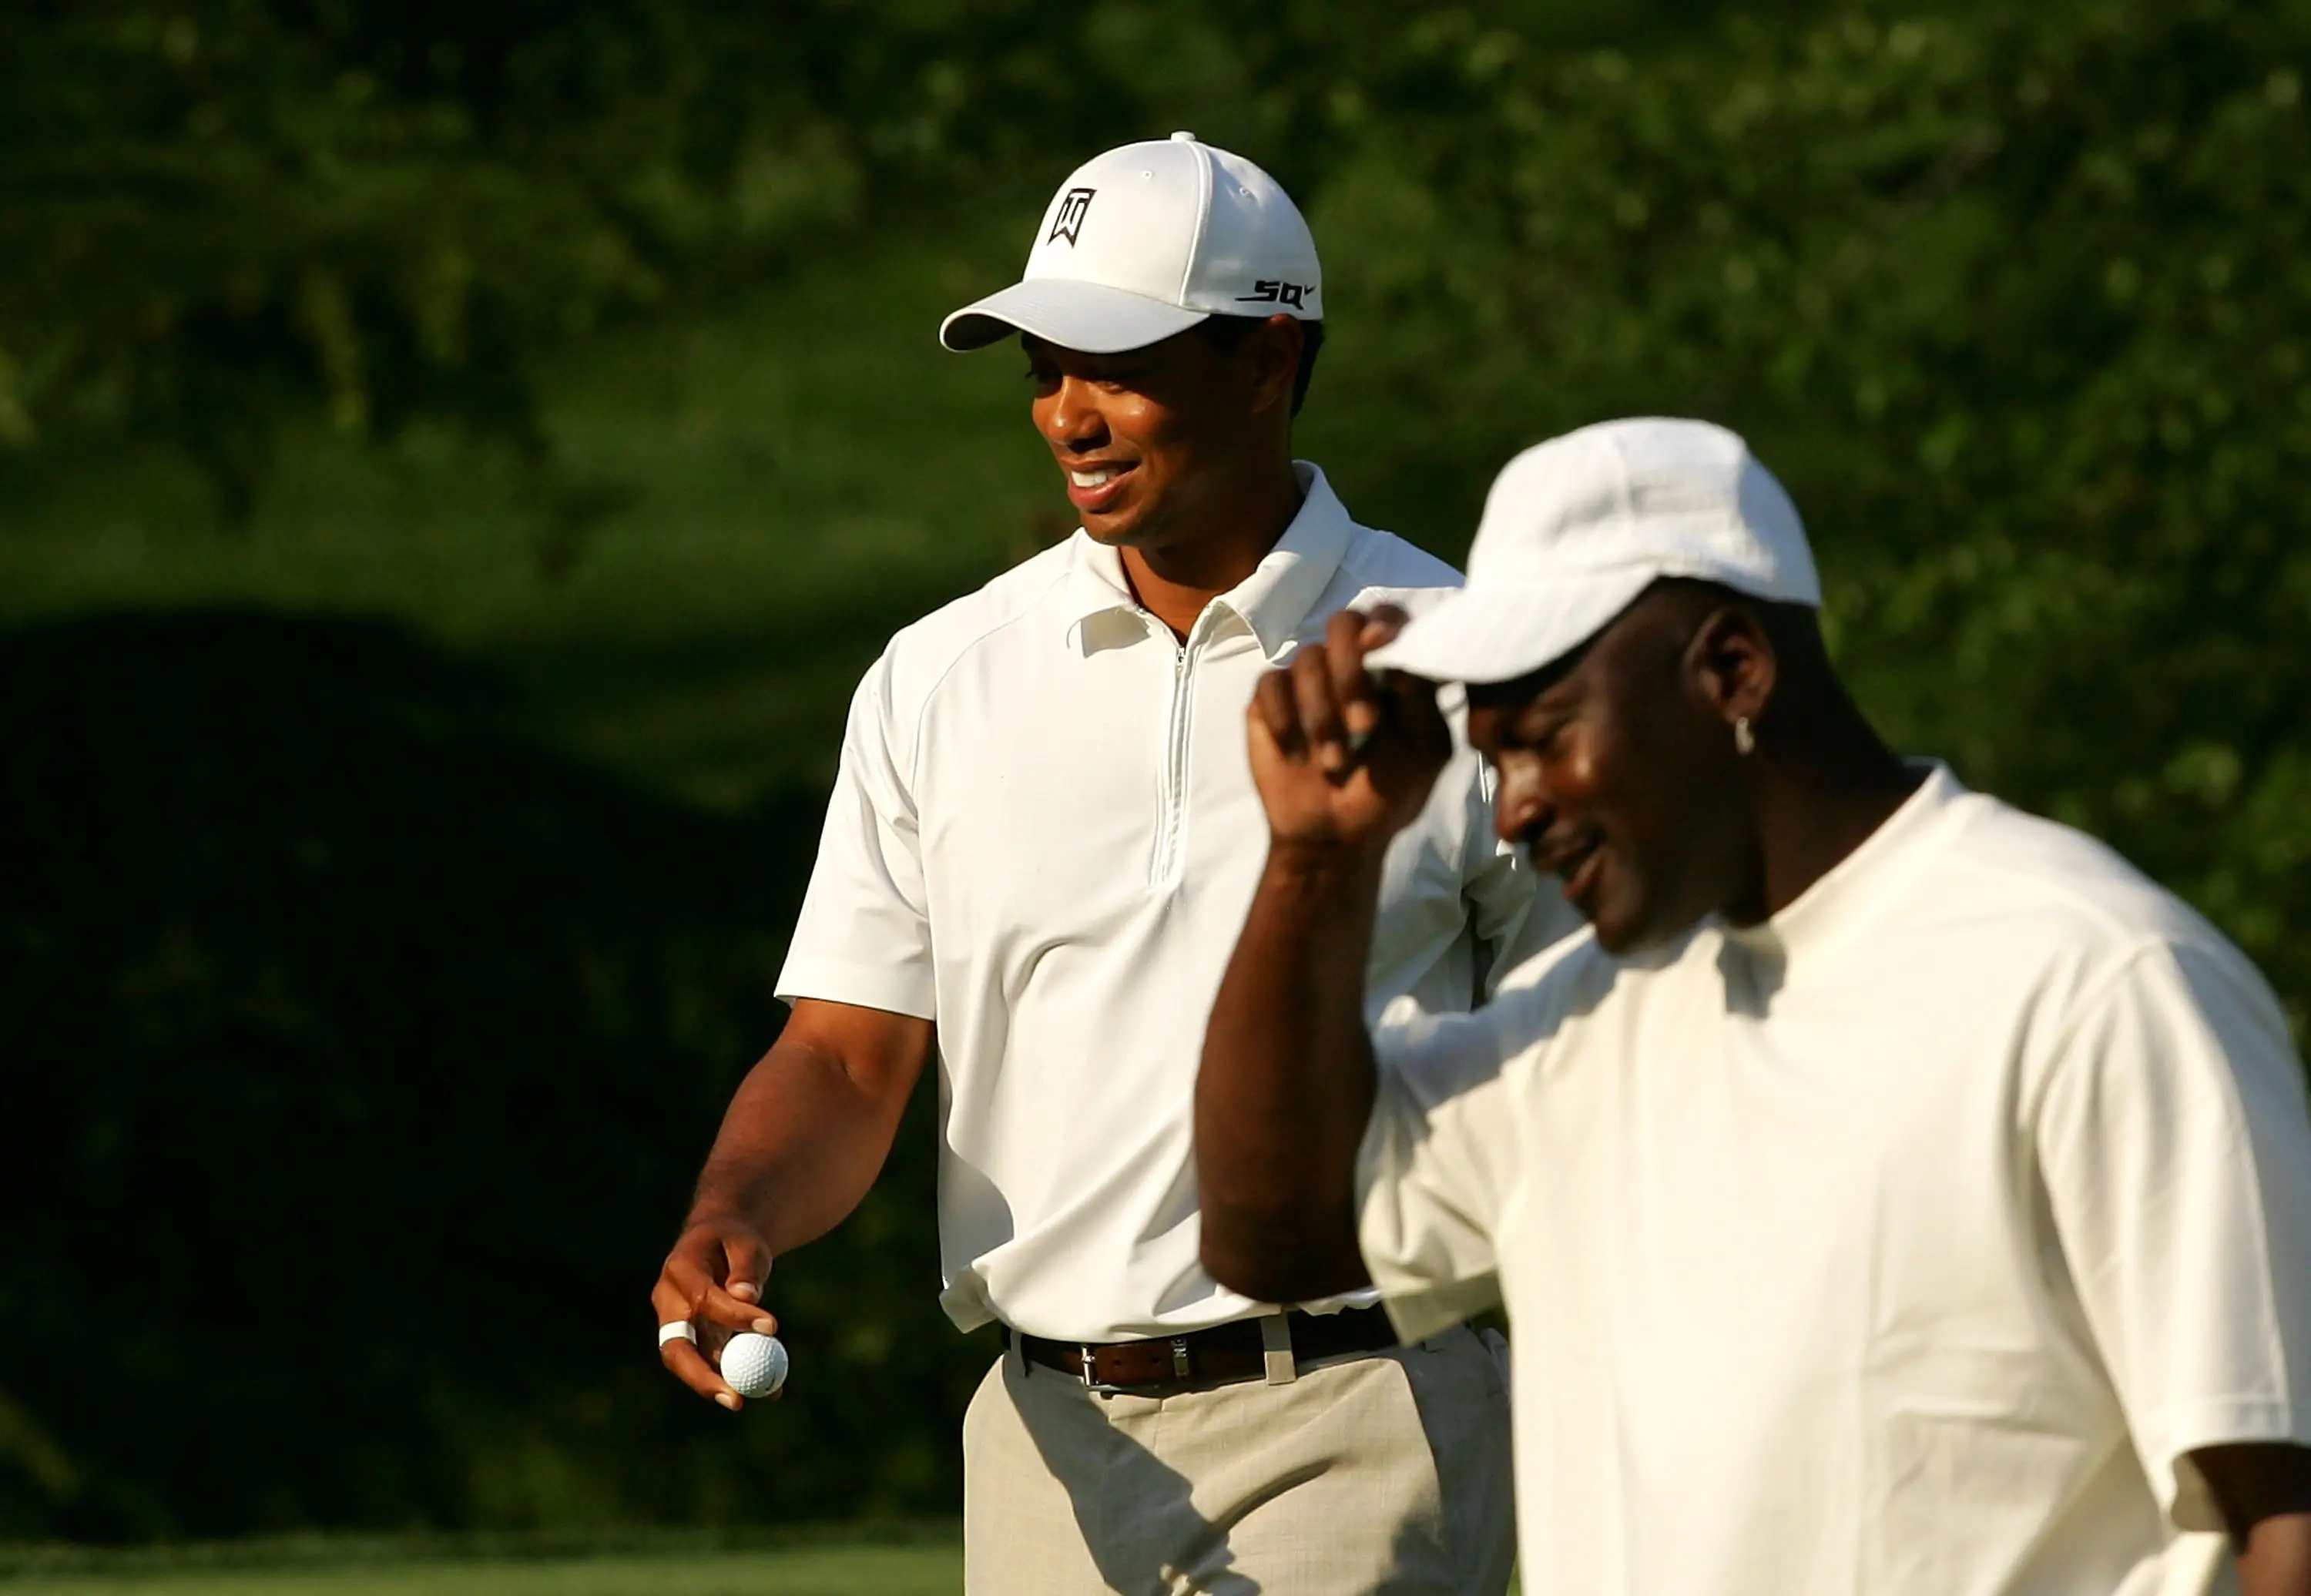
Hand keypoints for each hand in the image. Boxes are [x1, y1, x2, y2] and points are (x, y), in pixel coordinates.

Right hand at [652, 1214, 780, 1409]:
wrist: (718, 1242)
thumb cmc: (734, 1239)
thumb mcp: (746, 1243)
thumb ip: (746, 1269)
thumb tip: (747, 1297)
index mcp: (679, 1269)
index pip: (704, 1299)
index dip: (734, 1315)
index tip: (772, 1326)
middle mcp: (669, 1301)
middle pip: (675, 1348)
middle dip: (703, 1377)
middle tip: (737, 1400)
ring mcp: (676, 1325)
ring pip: (693, 1363)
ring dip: (725, 1383)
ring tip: (770, 1393)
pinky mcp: (692, 1339)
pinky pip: (711, 1363)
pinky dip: (737, 1376)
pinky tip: (772, 1390)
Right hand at [1248, 606, 1454, 857]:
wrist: (1337, 835)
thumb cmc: (1387, 791)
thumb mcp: (1424, 752)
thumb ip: (1421, 702)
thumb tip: (1399, 655)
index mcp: (1390, 669)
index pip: (1387, 619)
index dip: (1384, 623)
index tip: (1380, 644)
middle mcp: (1347, 665)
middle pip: (1343, 622)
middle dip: (1352, 669)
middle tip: (1364, 722)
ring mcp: (1307, 680)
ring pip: (1307, 659)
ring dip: (1324, 714)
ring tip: (1336, 761)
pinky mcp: (1270, 701)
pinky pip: (1270, 683)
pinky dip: (1285, 717)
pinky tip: (1297, 750)